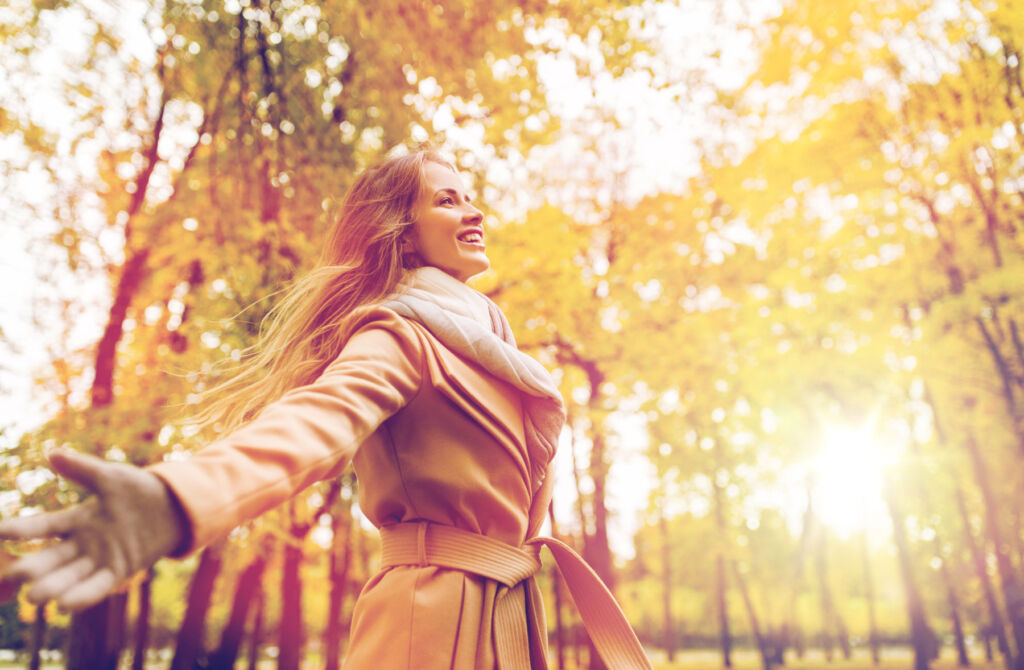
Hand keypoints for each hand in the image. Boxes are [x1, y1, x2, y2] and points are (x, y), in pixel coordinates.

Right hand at [0, 448, 186, 610]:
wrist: (173, 505)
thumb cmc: (138, 489)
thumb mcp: (110, 476)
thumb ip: (82, 469)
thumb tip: (51, 453)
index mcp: (77, 520)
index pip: (44, 526)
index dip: (22, 529)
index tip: (1, 532)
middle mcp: (83, 543)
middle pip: (52, 558)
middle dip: (34, 567)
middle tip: (15, 576)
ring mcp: (100, 558)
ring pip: (71, 576)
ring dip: (54, 585)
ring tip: (34, 595)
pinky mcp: (120, 569)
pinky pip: (99, 586)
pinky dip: (83, 595)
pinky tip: (65, 605)